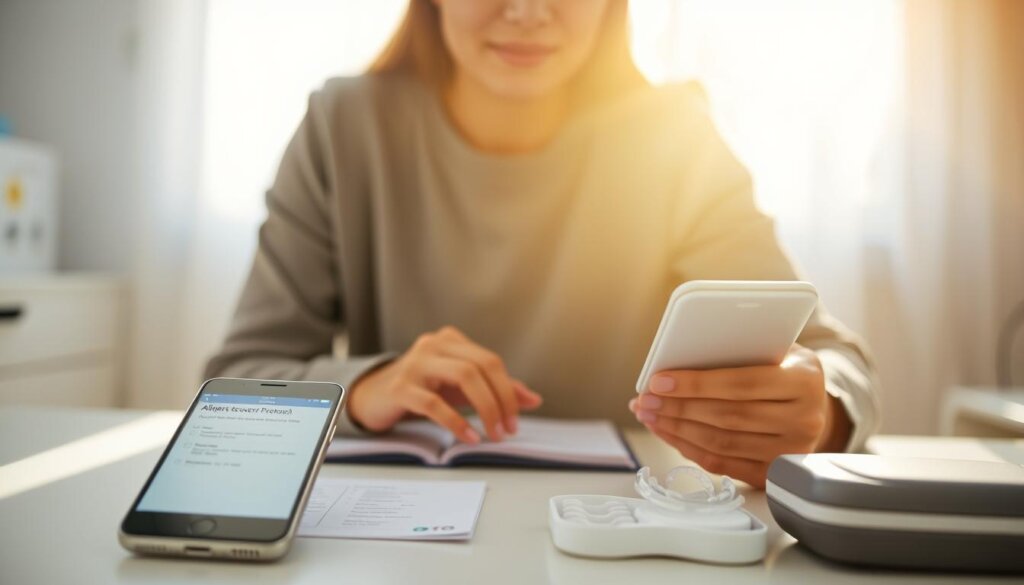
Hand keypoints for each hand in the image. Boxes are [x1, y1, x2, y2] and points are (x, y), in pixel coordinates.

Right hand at [347, 326, 542, 443]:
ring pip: (463, 376)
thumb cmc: (422, 389)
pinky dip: (456, 422)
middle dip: (501, 401)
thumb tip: (533, 400)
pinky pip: (435, 403)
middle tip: (507, 430)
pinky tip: (469, 436)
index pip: (491, 361)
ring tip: (492, 434)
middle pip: (481, 366)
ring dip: (485, 409)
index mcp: (452, 340)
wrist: (374, 397)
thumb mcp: (461, 388)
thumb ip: (496, 390)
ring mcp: (416, 363)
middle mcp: (434, 345)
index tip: (516, 420)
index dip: (509, 392)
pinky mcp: (400, 387)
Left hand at [628, 345, 848, 487]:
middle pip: (727, 417)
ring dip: (676, 429)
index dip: (695, 383)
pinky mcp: (773, 475)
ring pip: (721, 444)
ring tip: (649, 414)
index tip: (658, 380)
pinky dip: (687, 448)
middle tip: (645, 399)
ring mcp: (791, 452)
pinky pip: (721, 464)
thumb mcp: (773, 348)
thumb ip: (738, 349)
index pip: (742, 384)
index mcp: (805, 381)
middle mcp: (805, 420)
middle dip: (677, 407)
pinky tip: (667, 432)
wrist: (811, 405)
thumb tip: (679, 354)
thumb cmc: (780, 369)